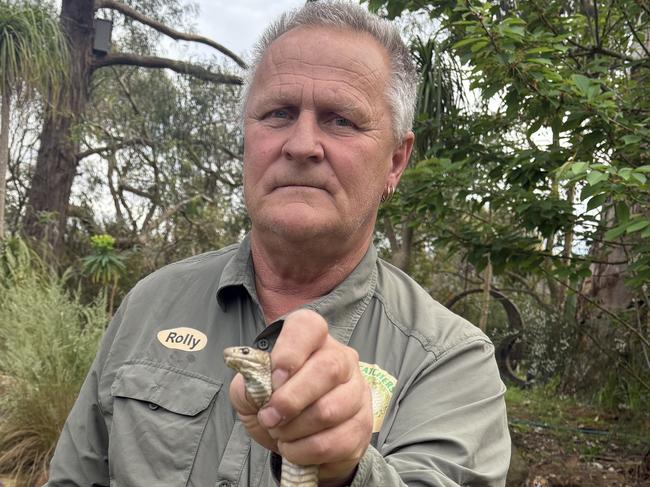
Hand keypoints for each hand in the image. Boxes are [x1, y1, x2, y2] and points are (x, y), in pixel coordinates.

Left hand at [229, 309, 372, 484]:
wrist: (295, 439)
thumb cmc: (275, 404)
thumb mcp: (251, 391)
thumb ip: (248, 384)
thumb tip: (254, 387)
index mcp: (313, 339)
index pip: (309, 327)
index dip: (290, 352)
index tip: (273, 379)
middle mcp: (342, 358)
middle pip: (327, 369)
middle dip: (290, 400)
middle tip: (269, 418)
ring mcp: (357, 391)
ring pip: (330, 410)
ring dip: (295, 429)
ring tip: (280, 434)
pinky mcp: (363, 425)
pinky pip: (336, 441)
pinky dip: (306, 451)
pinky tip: (295, 447)